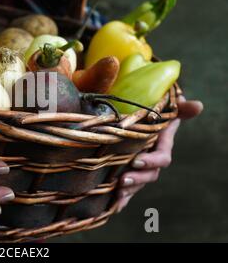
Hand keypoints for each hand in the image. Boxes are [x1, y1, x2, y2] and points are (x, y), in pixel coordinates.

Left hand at [117, 97, 202, 211]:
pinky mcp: (129, 169)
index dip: (151, 161)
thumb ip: (181, 108)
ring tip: (117, 194)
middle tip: (122, 180)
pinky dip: (122, 197)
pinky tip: (114, 206)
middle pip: (149, 175)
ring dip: (129, 190)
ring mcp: (141, 166)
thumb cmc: (157, 109)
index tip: (136, 161)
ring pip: (138, 182)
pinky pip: (127, 185)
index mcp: (161, 145)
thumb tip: (197, 106)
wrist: (144, 114)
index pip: (161, 158)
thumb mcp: (168, 107)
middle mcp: (152, 158)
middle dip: (137, 179)